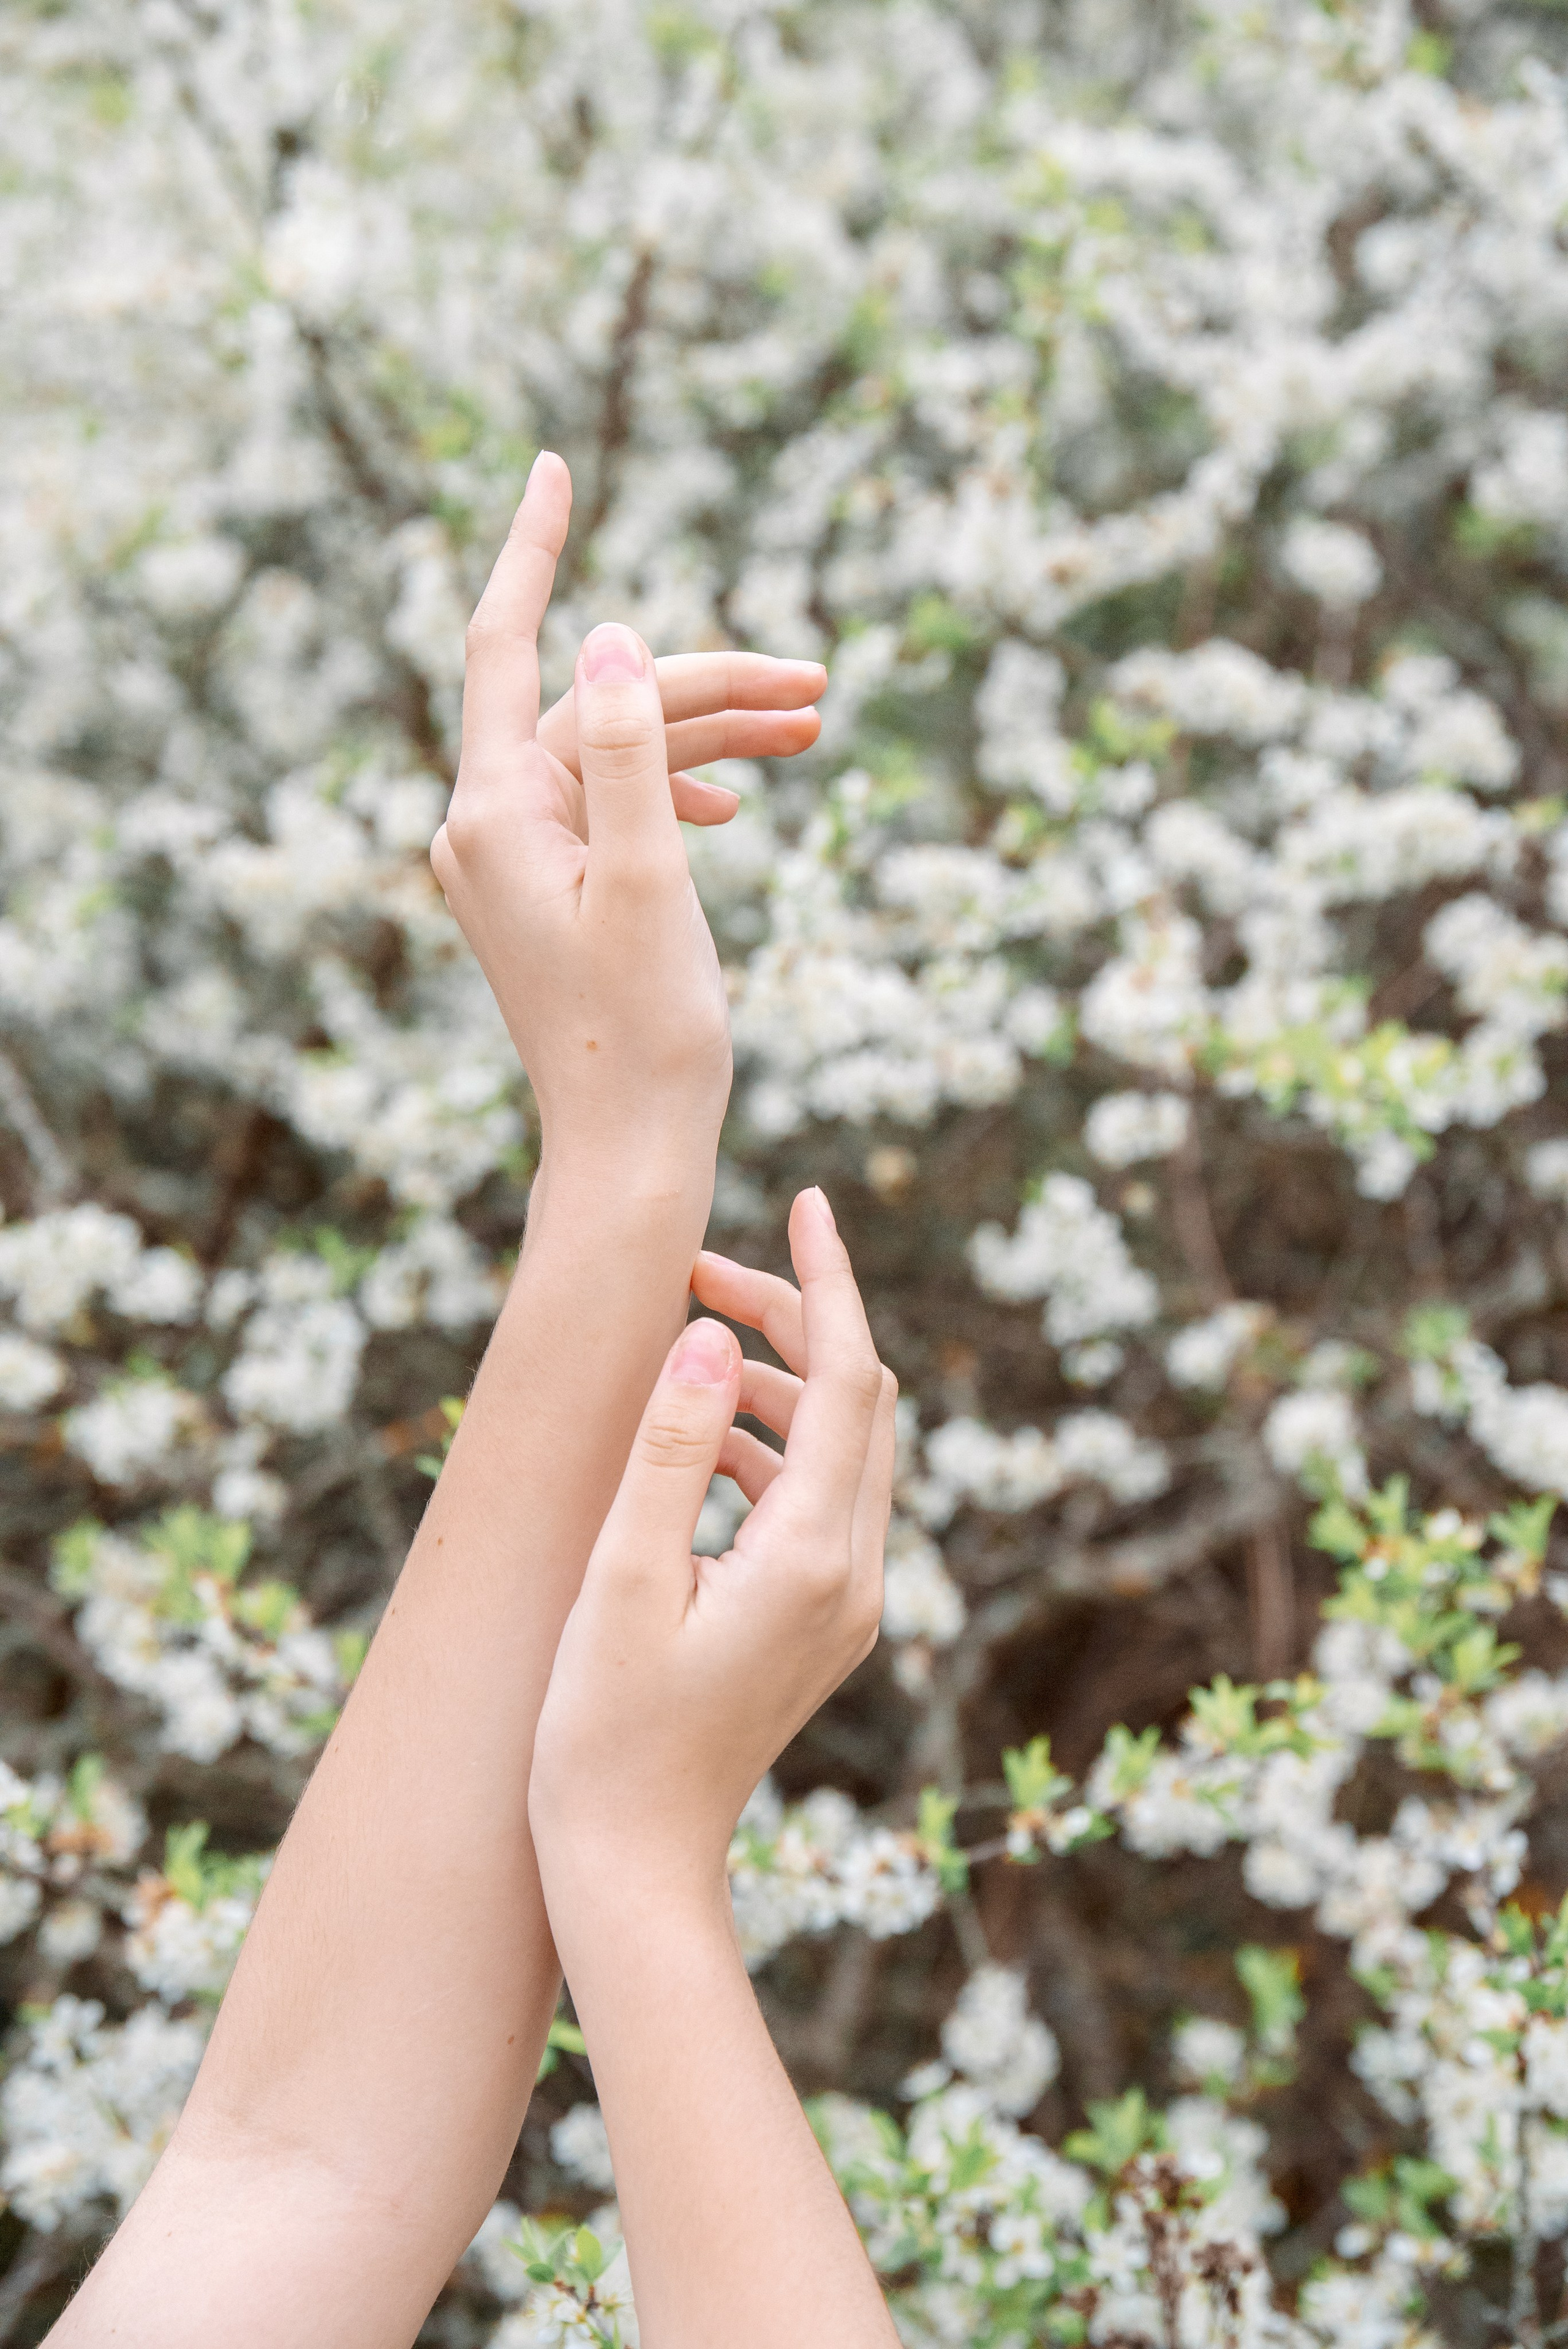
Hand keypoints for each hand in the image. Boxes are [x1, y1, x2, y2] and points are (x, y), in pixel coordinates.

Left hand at [430, 453, 825, 1163]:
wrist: (634, 1145)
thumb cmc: (647, 1030)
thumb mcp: (650, 878)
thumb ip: (631, 752)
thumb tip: (609, 633)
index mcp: (493, 813)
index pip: (504, 645)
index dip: (532, 550)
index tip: (551, 465)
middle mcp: (487, 825)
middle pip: (597, 706)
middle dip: (704, 684)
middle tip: (815, 680)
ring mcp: (515, 858)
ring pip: (616, 754)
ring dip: (708, 735)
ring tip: (814, 726)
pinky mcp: (550, 887)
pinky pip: (614, 805)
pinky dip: (678, 790)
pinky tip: (740, 804)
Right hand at [529, 1188, 896, 1897]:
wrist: (631, 1866)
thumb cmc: (604, 1731)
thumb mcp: (621, 1574)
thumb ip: (671, 1447)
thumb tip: (712, 1335)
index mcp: (815, 1555)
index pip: (847, 1377)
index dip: (829, 1279)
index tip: (807, 1198)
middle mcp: (855, 1574)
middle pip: (859, 1402)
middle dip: (797, 1321)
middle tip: (700, 1276)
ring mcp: (846, 1604)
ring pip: (841, 1449)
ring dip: (777, 1384)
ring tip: (686, 1350)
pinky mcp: (820, 1623)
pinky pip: (818, 1501)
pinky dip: (769, 1449)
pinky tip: (696, 1446)